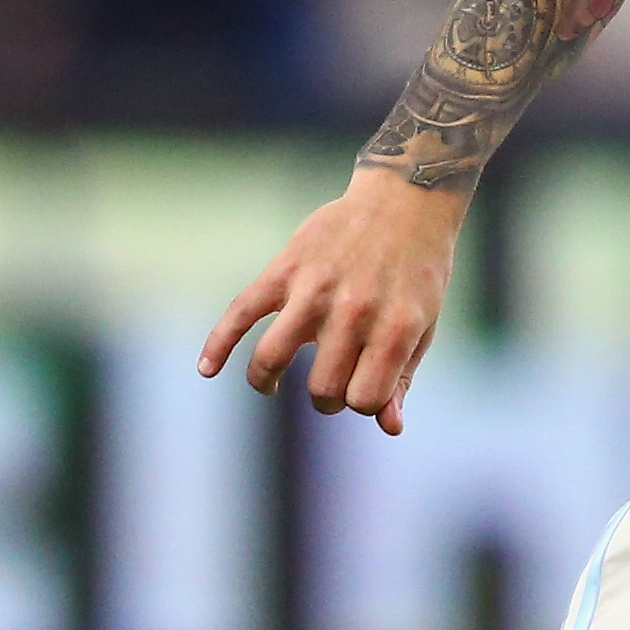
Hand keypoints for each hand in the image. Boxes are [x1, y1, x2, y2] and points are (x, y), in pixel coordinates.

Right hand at [202, 167, 465, 431]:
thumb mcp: (423, 325)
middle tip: (327, 384)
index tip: (361, 388)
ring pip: (272, 357)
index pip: (364, 400)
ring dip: (266, 380)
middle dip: (323, 398)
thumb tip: (388, 428)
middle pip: (321, 388)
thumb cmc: (418, 272)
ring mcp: (315, 288)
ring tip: (271, 384)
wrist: (405, 202)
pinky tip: (206, 369)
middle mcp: (355, 311)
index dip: (360, 404)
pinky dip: (218, 344)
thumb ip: (401, 378)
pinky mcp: (285, 268)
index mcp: (396, 328)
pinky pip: (240, 312)